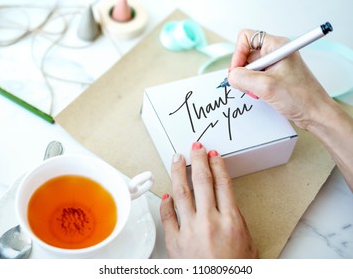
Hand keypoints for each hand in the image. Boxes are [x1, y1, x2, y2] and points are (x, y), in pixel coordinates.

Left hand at [160, 142, 258, 258]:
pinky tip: (166, 194)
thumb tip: (226, 203)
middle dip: (198, 159)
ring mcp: (189, 229)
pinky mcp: (174, 241)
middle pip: (201, 180)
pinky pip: (167, 216)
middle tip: (195, 147)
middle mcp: (209, 220)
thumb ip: (236, 220)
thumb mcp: (247, 243)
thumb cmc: (234, 269)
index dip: (217, 164)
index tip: (213, 154)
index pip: (222, 183)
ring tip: (177, 158)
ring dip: (178, 171)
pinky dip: (166, 203)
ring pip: (181, 191)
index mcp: (230, 220)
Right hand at [228, 29, 335, 130]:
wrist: (315, 113)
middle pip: (245, 55)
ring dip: (247, 82)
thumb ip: (243, 78)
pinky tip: (260, 95)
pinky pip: (255, 78)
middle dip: (242, 72)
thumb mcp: (266, 86)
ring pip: (248, 68)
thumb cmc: (301, 98)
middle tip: (248, 85)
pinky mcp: (274, 77)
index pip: (246, 38)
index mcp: (276, 46)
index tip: (237, 71)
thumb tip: (231, 76)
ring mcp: (275, 65)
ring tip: (257, 92)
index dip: (238, 54)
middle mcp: (275, 52)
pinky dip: (253, 87)